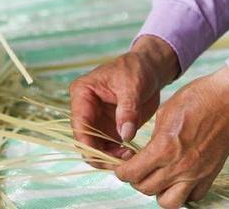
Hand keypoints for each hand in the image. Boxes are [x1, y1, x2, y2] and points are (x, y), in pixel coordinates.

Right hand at [70, 36, 179, 165]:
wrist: (149, 68)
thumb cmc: (136, 69)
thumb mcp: (132, 86)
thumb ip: (127, 110)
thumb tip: (125, 135)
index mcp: (82, 94)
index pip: (79, 124)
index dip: (89, 143)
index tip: (107, 156)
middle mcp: (85, 109)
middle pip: (84, 141)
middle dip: (101, 154)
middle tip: (123, 160)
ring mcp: (96, 121)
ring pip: (95, 148)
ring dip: (110, 157)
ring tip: (131, 157)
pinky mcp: (109, 128)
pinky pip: (108, 148)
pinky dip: (117, 155)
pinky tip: (132, 154)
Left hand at [114, 67, 228, 207]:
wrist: (227, 100)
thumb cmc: (196, 99)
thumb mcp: (164, 114)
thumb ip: (153, 140)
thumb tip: (146, 154)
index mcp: (164, 148)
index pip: (133, 174)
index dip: (122, 173)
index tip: (122, 168)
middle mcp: (179, 166)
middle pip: (146, 189)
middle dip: (136, 181)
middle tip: (138, 170)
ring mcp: (196, 174)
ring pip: (168, 202)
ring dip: (159, 192)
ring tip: (158, 179)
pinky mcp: (210, 176)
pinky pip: (193, 197)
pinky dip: (182, 193)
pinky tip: (178, 180)